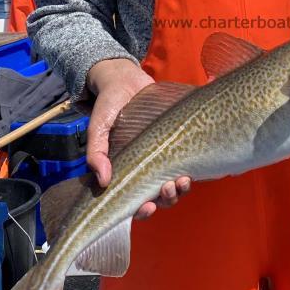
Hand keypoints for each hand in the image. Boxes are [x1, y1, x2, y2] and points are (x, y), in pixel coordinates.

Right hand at [85, 58, 191, 218]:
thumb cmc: (108, 107)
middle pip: (161, 197)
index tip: (146, 207)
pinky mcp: (178, 142)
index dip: (143, 210)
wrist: (125, 80)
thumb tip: (103, 180)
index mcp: (127, 171)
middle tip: (168, 188)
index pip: (137, 201)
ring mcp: (164, 156)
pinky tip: (193, 168)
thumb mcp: (98, 128)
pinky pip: (188, 161)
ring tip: (183, 180)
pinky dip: (193, 169)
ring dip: (181, 188)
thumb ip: (96, 153)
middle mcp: (147, 168)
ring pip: (177, 184)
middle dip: (167, 199)